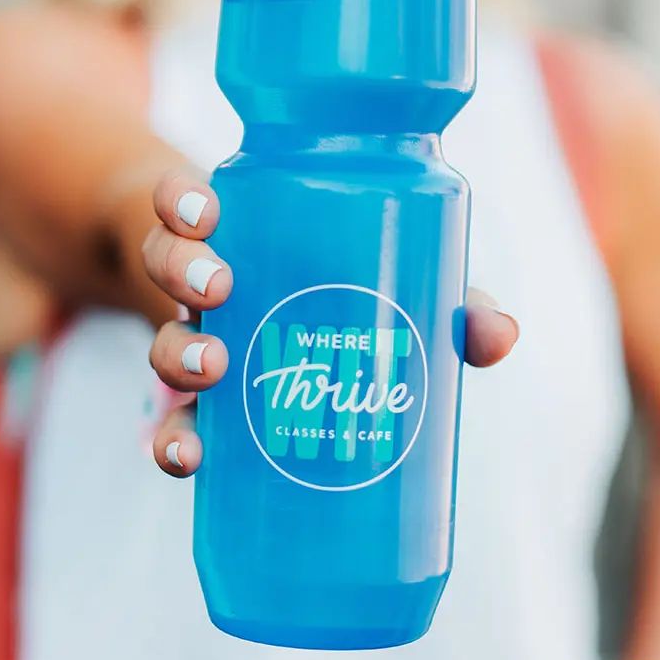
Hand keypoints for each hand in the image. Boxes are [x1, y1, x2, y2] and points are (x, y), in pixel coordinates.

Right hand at [143, 171, 519, 474]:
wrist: (279, 352)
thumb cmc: (338, 301)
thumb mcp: (383, 289)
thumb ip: (443, 304)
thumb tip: (500, 336)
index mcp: (239, 237)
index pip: (188, 205)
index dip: (182, 201)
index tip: (204, 209)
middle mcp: (205, 285)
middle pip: (165, 262)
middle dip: (184, 269)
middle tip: (219, 286)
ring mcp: (196, 345)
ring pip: (159, 336)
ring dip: (177, 351)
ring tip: (211, 366)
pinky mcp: (194, 407)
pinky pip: (164, 422)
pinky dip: (168, 440)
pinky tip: (189, 458)